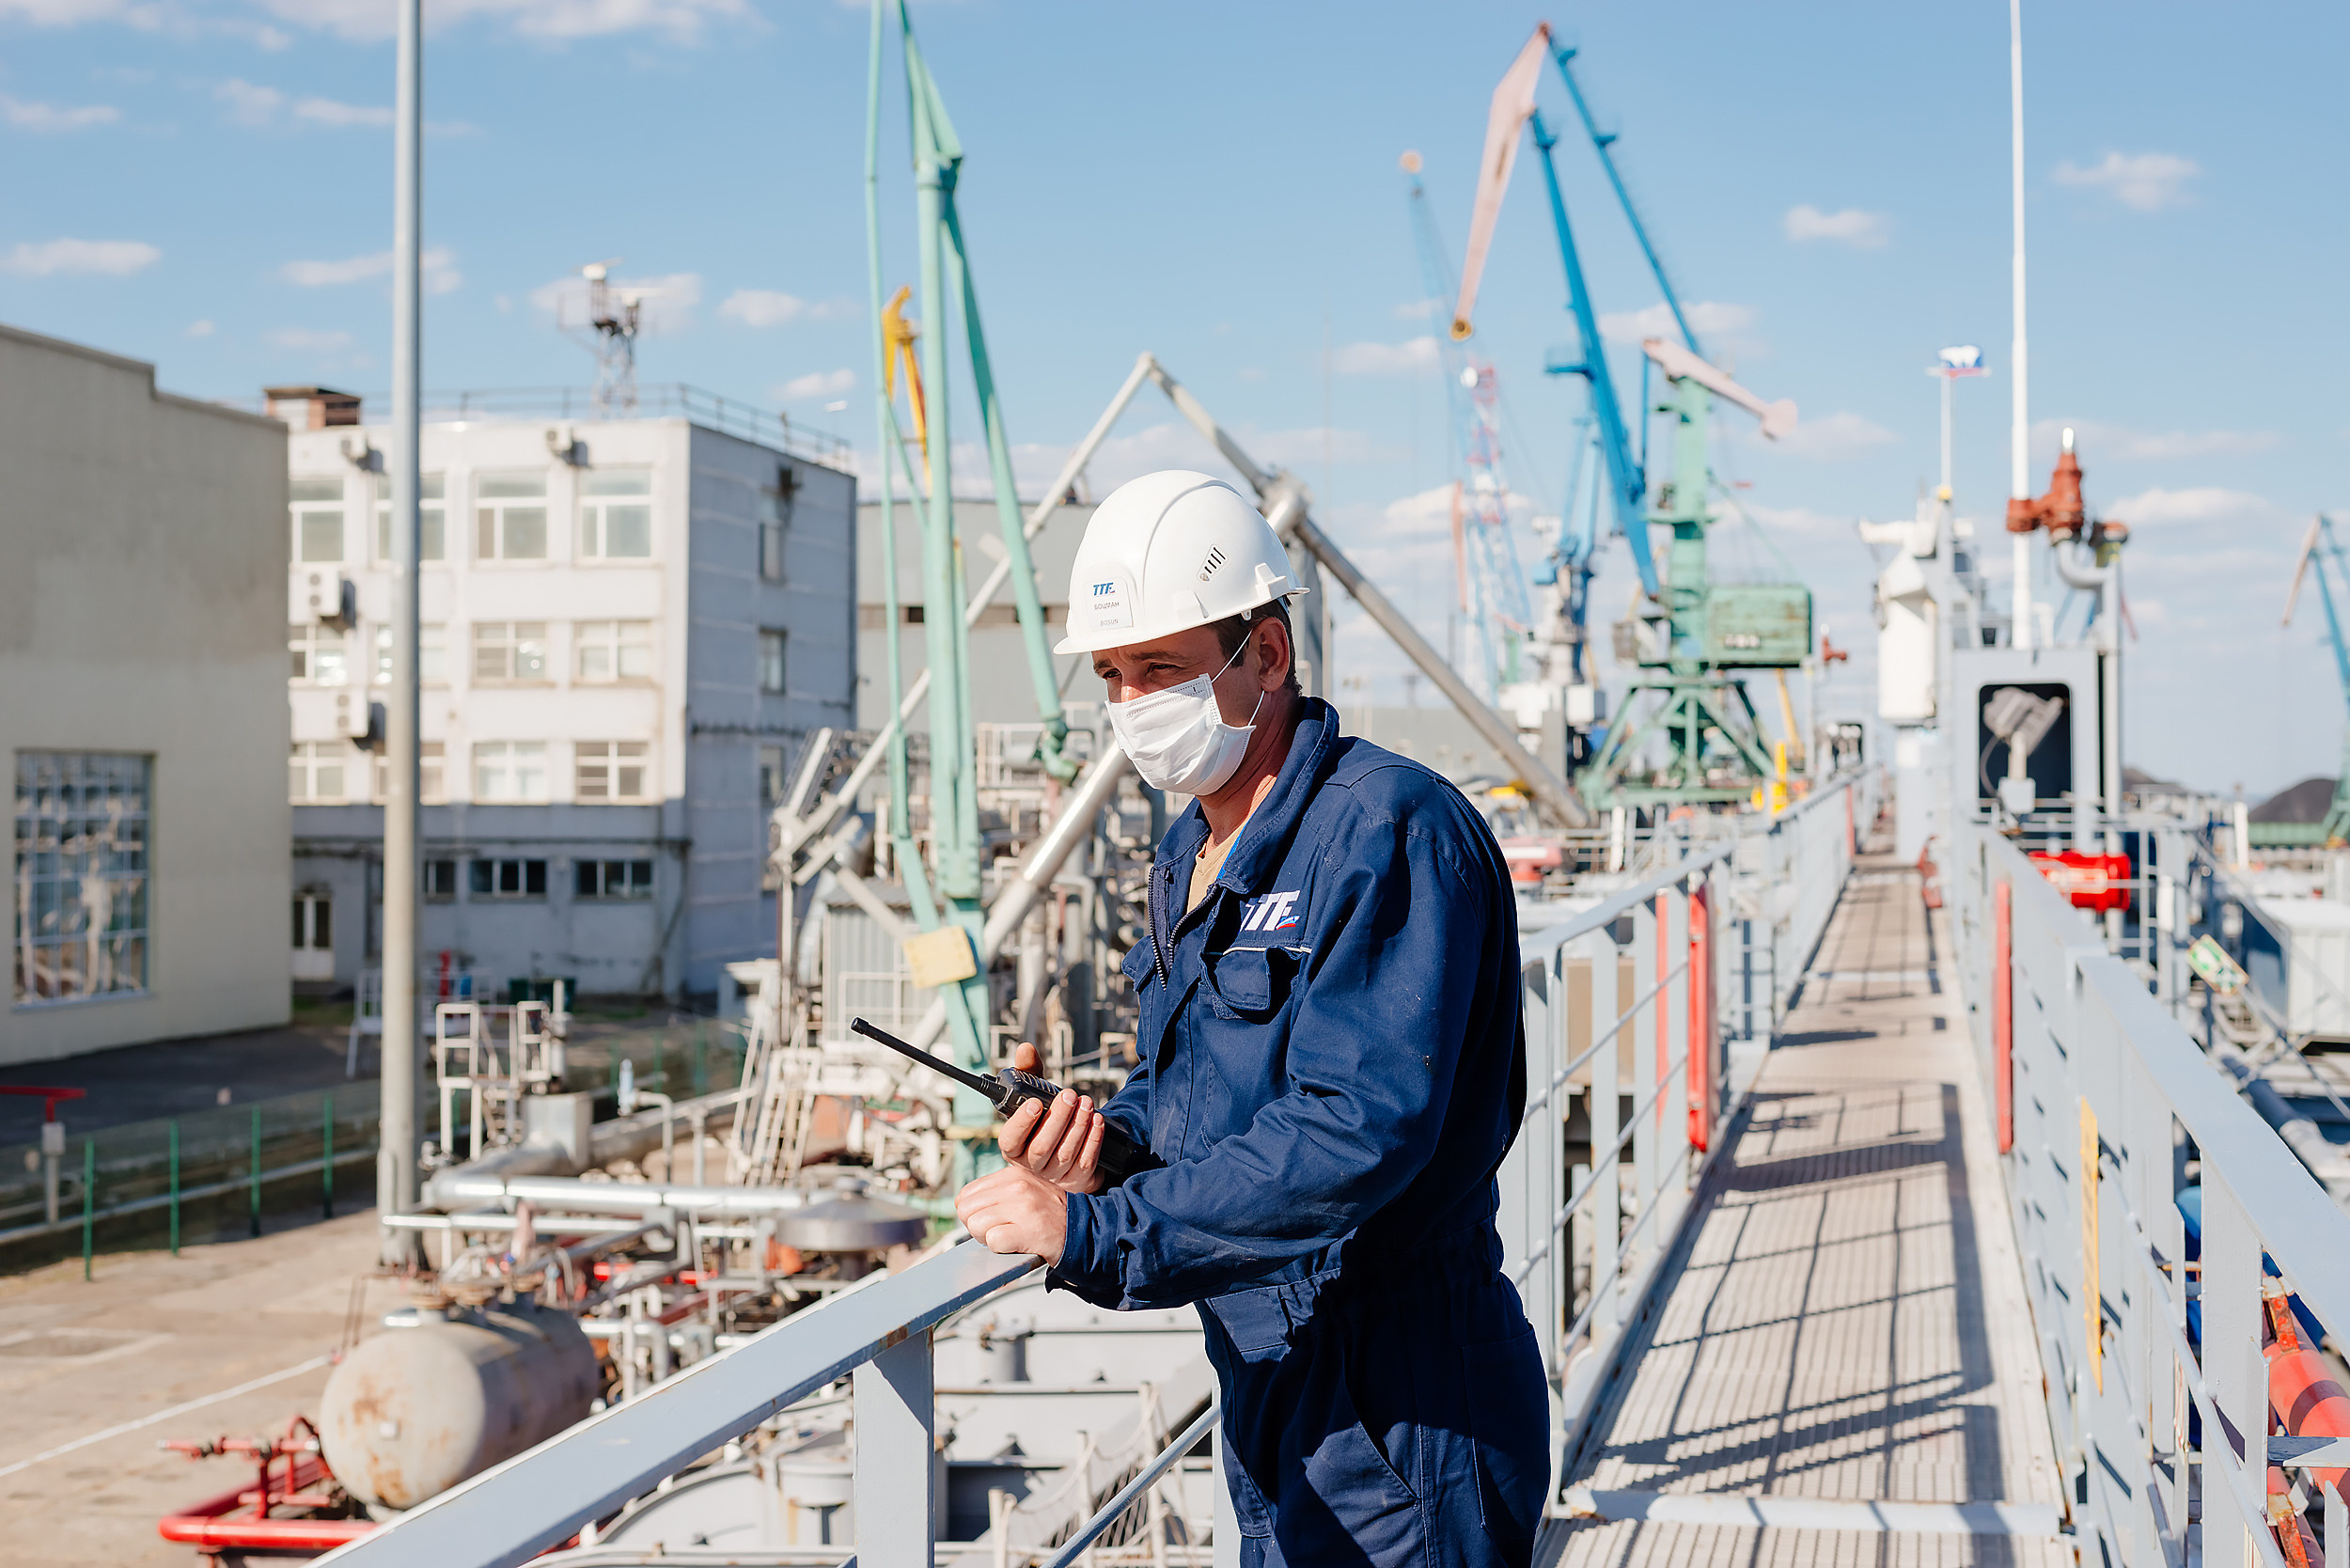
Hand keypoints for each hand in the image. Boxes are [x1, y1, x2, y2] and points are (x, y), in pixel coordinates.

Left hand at [955, 1163, 1068, 1263]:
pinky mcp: (1028, 1231)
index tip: (991, 1218)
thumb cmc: (1051, 1214)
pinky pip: (993, 1241)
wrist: (1083, 1230)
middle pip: (966, 1211)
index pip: (966, 1194)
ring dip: (988, 1238)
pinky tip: (1016, 1243)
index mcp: (1012, 1174)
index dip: (974, 1212)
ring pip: (975, 1226)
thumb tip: (961, 1205)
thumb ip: (996, 1191)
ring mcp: (1023, 1208)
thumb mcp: (1026, 1188)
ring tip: (1009, 1235)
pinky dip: (1001, 1248)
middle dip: (977, 1226)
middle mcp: (1016, 1187)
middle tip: (999, 1229)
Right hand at [996, 1041, 1106, 1195]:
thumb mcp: (1037, 1095)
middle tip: (1071, 1095)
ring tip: (1087, 1103)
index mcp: (1014, 1147)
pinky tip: (1098, 1121)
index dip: (1021, 1122)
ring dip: (1078, 1125)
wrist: (1070, 1146)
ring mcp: (1055, 1176)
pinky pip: (1086, 1162)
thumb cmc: (1047, 1118)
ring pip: (1065, 1154)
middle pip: (1041, 1147)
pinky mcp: (1077, 1180)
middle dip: (1058, 1119)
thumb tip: (1026, 1049)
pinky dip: (1093, 1140)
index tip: (1035, 1102)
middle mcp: (1031, 1165)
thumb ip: (1029, 1073)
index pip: (1010, 1140)